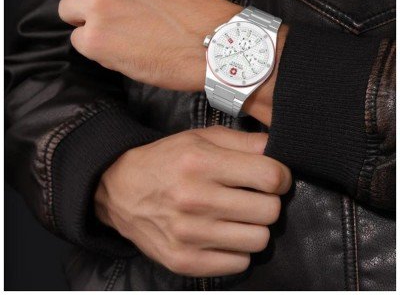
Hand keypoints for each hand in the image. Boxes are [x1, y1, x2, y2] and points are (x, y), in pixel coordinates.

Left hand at [59, 0, 241, 90]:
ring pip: (70, 11)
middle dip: (93, 0)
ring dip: (90, 22)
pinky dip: (97, 47)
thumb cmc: (195, 11)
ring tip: (121, 34)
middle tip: (121, 17)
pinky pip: (79, 40)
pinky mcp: (95, 38)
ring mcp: (97, 3)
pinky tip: (123, 49)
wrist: (212, 43)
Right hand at [95, 126, 291, 276]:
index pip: (270, 177)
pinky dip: (237, 248)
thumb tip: (278, 150)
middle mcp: (195, 199)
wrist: (121, 189)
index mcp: (200, 163)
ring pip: (259, 240)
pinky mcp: (184, 260)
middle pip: (269, 211)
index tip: (273, 177)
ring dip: (254, 226)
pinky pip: (239, 263)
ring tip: (237, 214)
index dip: (280, 176)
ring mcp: (189, 235)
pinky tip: (222, 232)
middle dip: (268, 201)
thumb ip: (243, 141)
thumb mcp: (201, 138)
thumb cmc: (166, 160)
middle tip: (252, 195)